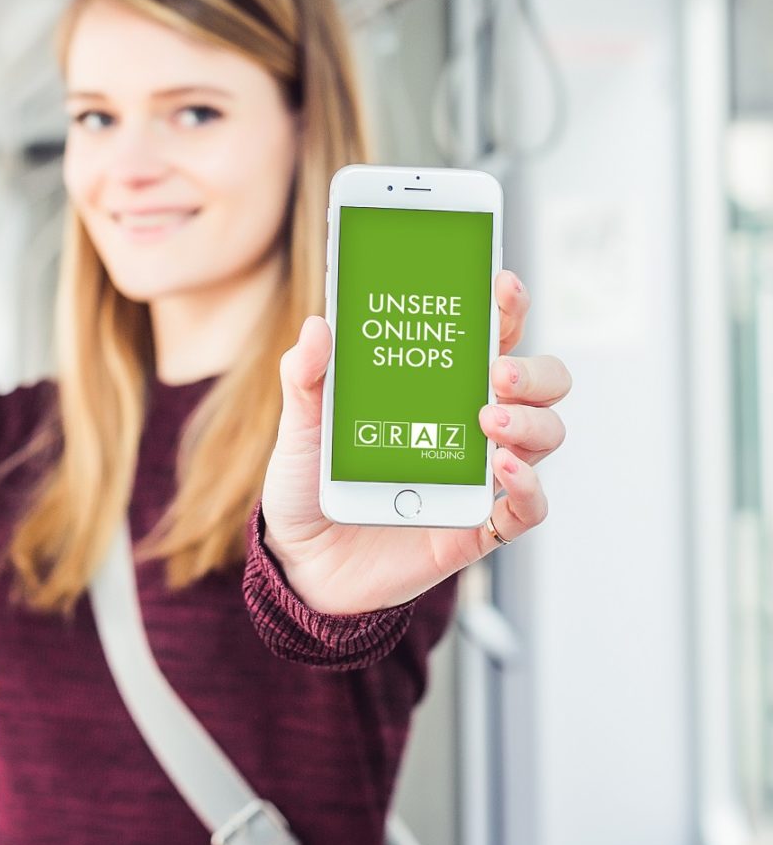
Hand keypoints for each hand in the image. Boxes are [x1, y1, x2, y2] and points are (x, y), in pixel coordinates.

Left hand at [260, 271, 570, 613]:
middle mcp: (469, 425)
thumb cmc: (310, 481)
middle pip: (539, 385)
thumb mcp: (300, 425)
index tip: (501, 283)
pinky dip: (528, 486)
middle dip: (533, 369)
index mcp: (435, 388)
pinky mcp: (475, 527)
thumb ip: (305, 377)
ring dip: (530, 422)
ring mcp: (477, 476)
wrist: (300, 561)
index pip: (489, 337)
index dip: (506, 307)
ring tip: (489, 418)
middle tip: (497, 369)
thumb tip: (318, 325)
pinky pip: (526, 508)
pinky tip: (502, 469)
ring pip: (545, 437)